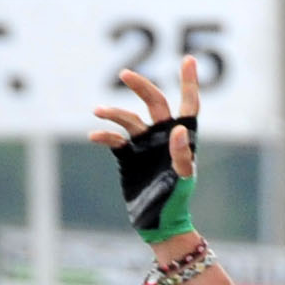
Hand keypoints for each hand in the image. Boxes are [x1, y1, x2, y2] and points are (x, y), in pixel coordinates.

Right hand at [92, 59, 203, 243]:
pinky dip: (105, 134)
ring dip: (114, 113)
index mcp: (182, 138)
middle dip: (141, 86)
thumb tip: (180, 129)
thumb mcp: (182, 180)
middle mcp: (163, 136)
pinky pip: (114, 139)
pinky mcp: (127, 157)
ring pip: (129, 119)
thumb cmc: (176, 204)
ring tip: (98, 112)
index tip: (189, 59)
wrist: (158, 225)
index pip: (188, 104)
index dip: (189, 82)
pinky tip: (95, 135)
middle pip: (154, 102)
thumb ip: (182, 155)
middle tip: (125, 74)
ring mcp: (144, 145)